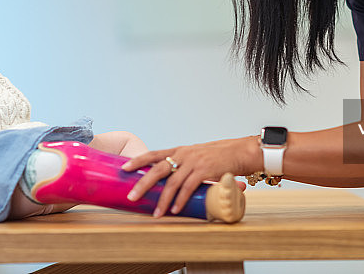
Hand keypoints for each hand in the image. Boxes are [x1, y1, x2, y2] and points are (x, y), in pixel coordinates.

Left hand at [121, 137, 257, 216]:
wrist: (239, 152)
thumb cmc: (218, 157)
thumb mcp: (196, 157)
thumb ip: (183, 166)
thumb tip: (170, 182)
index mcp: (179, 151)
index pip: (153, 154)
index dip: (138, 160)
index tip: (124, 167)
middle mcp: (183, 154)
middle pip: (157, 169)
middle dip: (143, 183)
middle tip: (131, 196)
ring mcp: (193, 162)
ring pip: (172, 183)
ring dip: (163, 200)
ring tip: (156, 213)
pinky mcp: (204, 171)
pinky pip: (188, 188)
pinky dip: (180, 200)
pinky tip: (175, 210)